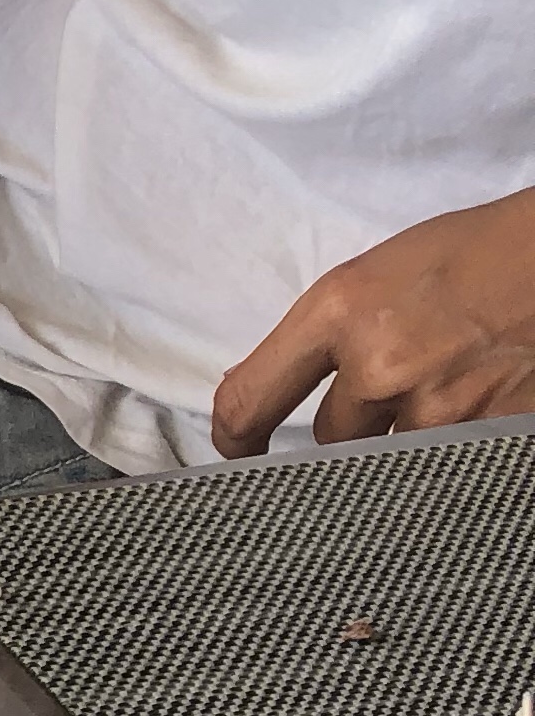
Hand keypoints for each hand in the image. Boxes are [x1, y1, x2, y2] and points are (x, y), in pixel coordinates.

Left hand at [213, 192, 534, 457]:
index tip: (234, 451)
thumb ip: (318, 336)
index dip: (233, 437)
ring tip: (437, 385)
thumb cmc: (467, 254)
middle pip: (327, 439)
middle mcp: (379, 365)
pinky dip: (445, 441)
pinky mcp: (483, 432)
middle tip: (388, 388)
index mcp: (338, 312)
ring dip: (400, 434)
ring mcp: (434, 405)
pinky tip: (466, 401)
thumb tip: (256, 391)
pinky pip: (438, 461)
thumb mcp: (372, 275)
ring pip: (383, 456)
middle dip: (349, 424)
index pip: (251, 398)